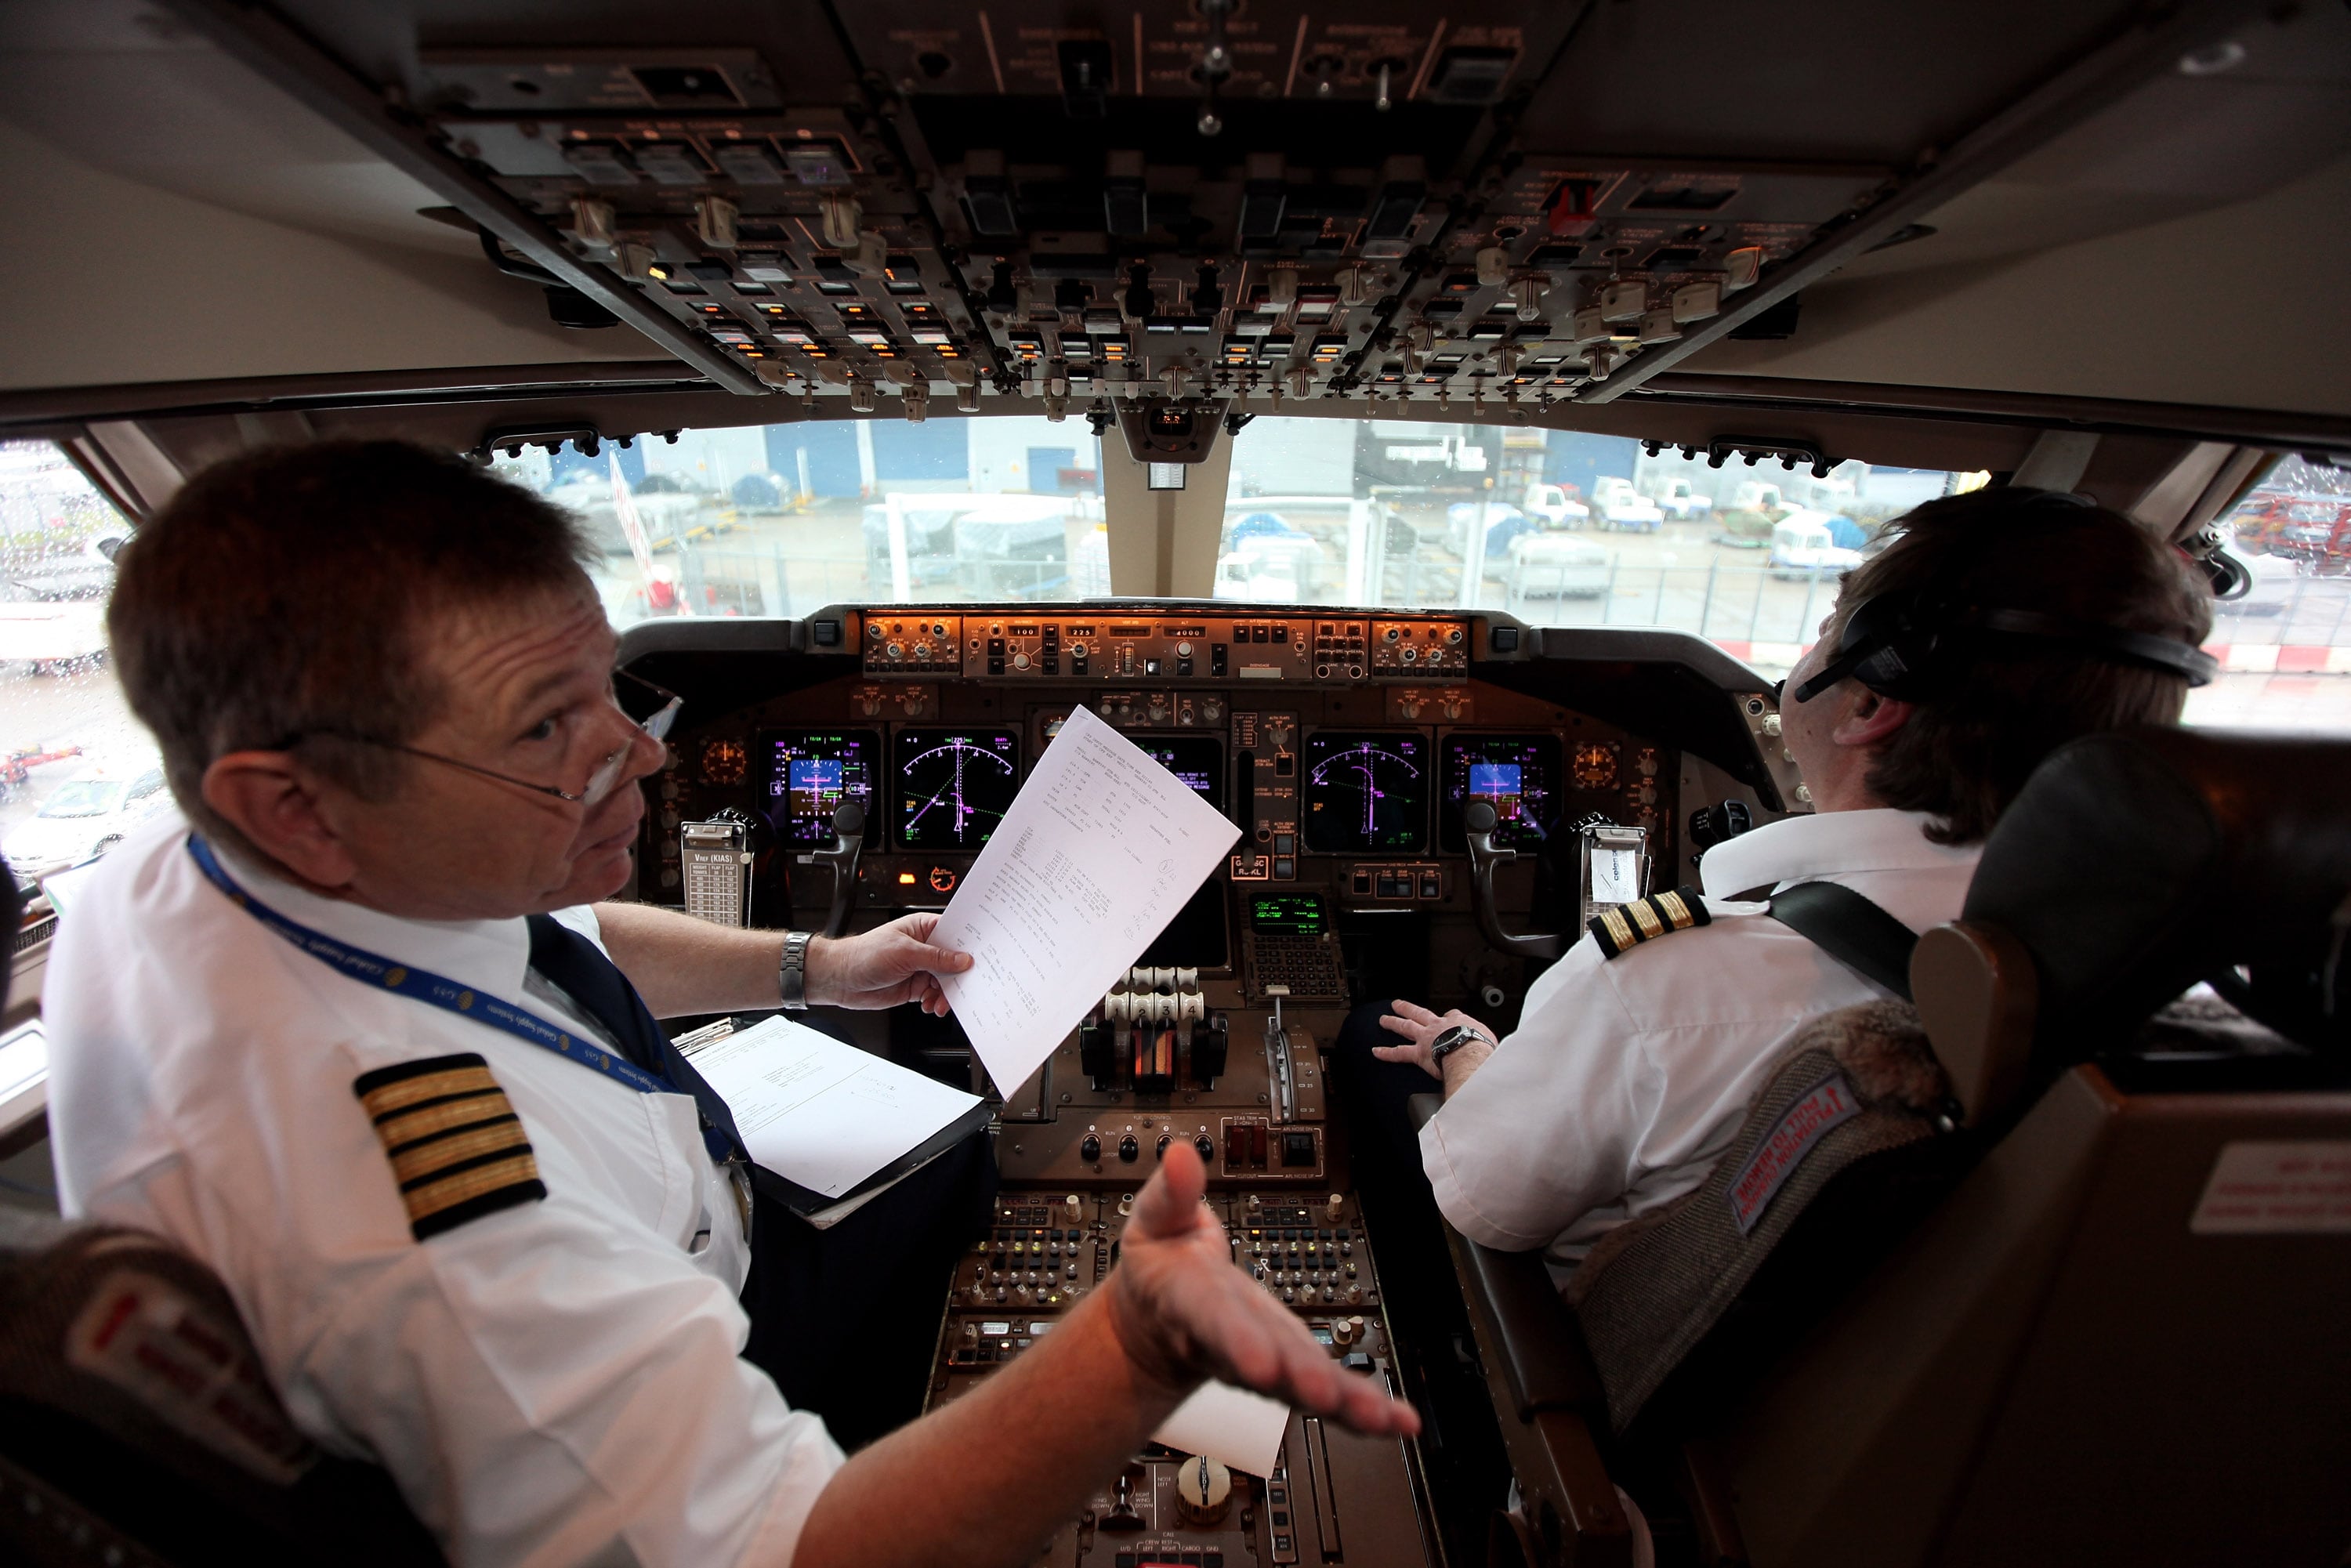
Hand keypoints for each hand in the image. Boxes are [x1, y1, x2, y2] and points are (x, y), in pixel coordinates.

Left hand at [806, 913, 971, 1013]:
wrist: (841, 979)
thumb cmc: (865, 955)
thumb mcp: (905, 953)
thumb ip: (936, 958)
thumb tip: (963, 959)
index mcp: (923, 928)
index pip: (955, 933)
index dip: (968, 945)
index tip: (981, 958)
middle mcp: (925, 947)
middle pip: (954, 961)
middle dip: (960, 975)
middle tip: (966, 987)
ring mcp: (920, 967)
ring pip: (947, 981)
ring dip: (947, 994)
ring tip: (941, 1002)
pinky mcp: (915, 986)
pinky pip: (936, 995)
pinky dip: (937, 1002)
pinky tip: (930, 1005)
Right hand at [1102, 1144, 1419, 1438]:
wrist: (1157, 1327)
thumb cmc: (1162, 1267)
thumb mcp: (1154, 1221)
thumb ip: (1172, 1193)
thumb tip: (1181, 1154)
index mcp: (1191, 1301)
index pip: (1213, 1318)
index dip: (1237, 1340)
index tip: (1259, 1364)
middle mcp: (1230, 1343)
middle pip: (1268, 1361)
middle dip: (1298, 1378)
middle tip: (1325, 1396)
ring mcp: (1264, 1362)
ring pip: (1303, 1385)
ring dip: (1344, 1404)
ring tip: (1382, 1419)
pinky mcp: (1289, 1373)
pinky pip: (1328, 1394)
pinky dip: (1364, 1409)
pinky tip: (1400, 1422)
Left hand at [1374, 1000, 1490, 1080]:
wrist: (1470, 1054)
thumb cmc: (1482, 1048)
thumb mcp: (1490, 1039)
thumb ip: (1489, 1042)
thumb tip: (1496, 1052)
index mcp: (1458, 1022)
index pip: (1452, 1015)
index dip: (1450, 1017)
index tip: (1450, 1018)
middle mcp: (1438, 1026)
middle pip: (1420, 1013)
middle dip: (1408, 1008)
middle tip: (1397, 1004)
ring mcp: (1426, 1038)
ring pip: (1406, 1027)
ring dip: (1393, 1023)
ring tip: (1383, 1020)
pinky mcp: (1419, 1053)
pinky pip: (1399, 1053)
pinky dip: (1386, 1052)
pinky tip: (1376, 1051)